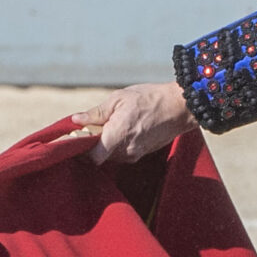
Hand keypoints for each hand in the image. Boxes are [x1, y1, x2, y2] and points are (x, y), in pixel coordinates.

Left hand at [71, 82, 197, 164]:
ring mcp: (137, 153)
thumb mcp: (119, 98)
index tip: (79, 138)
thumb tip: (76, 120)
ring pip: (112, 156)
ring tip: (113, 126)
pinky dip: (119, 145)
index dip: (82, 150)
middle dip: (94, 144)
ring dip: (107, 145)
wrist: (181, 106)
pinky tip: (125, 129)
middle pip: (100, 156)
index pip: (93, 157)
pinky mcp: (144, 153)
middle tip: (95, 127)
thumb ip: (96, 113)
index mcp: (118, 135)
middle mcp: (127, 150)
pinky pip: (124, 153)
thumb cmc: (150, 98)